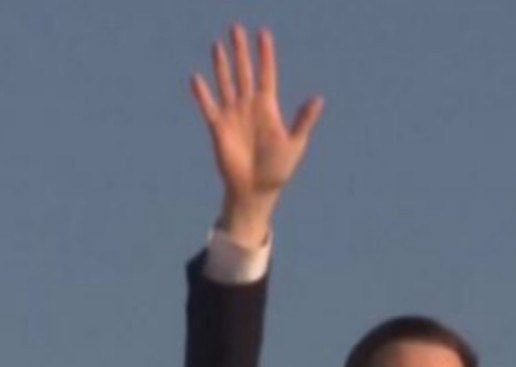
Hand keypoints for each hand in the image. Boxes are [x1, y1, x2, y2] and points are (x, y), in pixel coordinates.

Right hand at [190, 26, 323, 246]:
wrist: (255, 190)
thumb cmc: (277, 170)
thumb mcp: (295, 144)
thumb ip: (303, 120)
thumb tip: (318, 99)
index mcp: (268, 107)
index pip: (266, 74)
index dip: (265, 54)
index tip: (263, 34)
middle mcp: (249, 106)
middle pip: (244, 72)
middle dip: (240, 51)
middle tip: (236, 28)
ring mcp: (233, 115)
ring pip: (226, 83)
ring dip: (221, 65)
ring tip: (217, 44)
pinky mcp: (218, 128)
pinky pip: (209, 107)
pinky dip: (202, 94)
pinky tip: (196, 78)